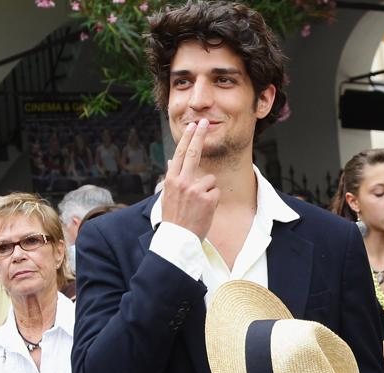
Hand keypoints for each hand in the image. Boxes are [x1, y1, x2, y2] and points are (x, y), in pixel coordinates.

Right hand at [161, 119, 219, 239]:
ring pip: (209, 179)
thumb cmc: (174, 217)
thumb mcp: (168, 196)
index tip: (192, 126)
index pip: (179, 154)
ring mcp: (196, 189)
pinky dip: (212, 200)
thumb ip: (171, 177)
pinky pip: (215, 192)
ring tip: (198, 206)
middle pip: (193, 153)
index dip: (187, 139)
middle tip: (204, 121)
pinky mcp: (208, 198)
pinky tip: (204, 210)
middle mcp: (182, 182)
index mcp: (172, 180)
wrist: (178, 239)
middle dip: (198, 136)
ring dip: (207, 190)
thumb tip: (171, 162)